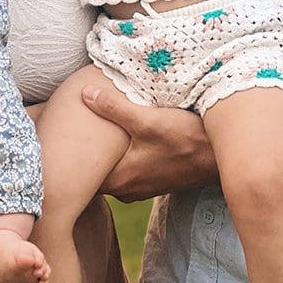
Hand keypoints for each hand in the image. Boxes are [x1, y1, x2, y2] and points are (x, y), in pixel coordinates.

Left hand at [81, 83, 215, 200]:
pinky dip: (124, 154)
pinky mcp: (154, 179)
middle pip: (97, 172)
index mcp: (120, 180)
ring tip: (96, 129)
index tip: (61, 137)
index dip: (70, 157)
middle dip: (88, 153)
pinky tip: (126, 136)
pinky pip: (130, 167)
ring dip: (108, 153)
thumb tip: (84, 93)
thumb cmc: (184, 140)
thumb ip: (113, 107)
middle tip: (73, 128)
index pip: (82, 176)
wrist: (221, 156)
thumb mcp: (147, 120)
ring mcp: (142, 187)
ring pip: (114, 169)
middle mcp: (128, 189)